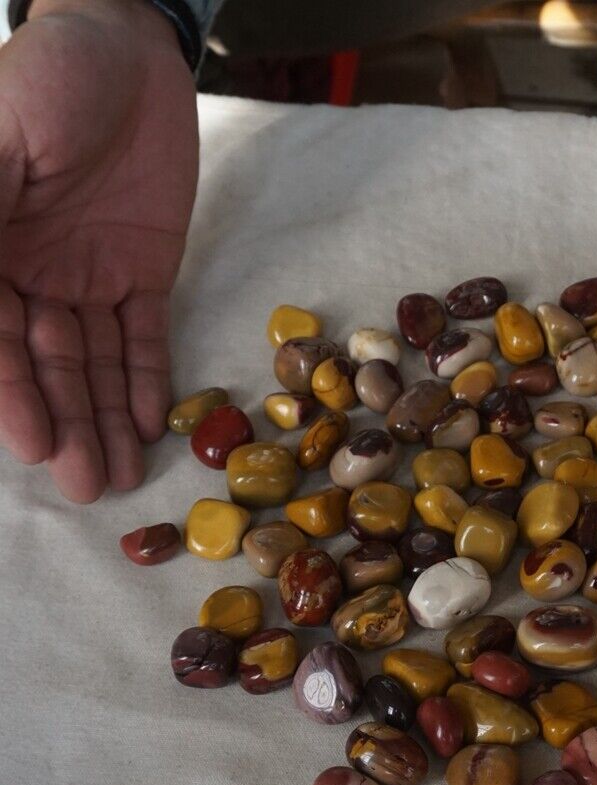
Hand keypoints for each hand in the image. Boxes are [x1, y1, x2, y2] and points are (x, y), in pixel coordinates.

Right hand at [0, 0, 196, 501]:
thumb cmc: (45, 82)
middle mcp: (28, 275)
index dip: (11, 392)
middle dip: (67, 423)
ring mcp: (86, 277)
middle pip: (45, 363)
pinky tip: (148, 424)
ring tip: (119, 474)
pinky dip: (146, 379)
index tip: (33, 445)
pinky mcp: (142, 272)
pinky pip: (143, 335)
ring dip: (105, 418)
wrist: (126, 52)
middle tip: (88, 485)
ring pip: (94, 361)